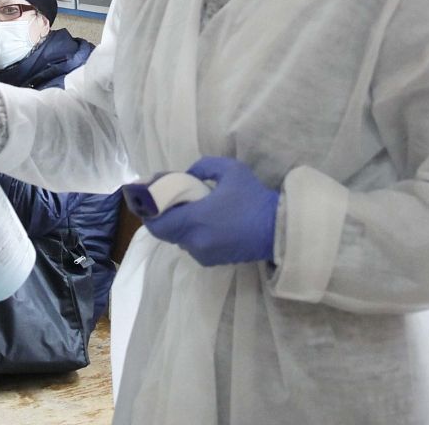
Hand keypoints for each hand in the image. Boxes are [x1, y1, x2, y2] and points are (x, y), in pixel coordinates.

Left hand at [142, 156, 278, 265]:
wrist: (279, 229)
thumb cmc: (253, 198)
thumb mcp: (229, 170)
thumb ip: (202, 166)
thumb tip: (187, 174)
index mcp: (194, 220)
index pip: (157, 224)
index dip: (148, 213)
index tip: (149, 200)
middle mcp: (195, 241)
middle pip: (165, 233)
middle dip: (164, 217)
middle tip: (169, 201)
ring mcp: (204, 254)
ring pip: (180, 240)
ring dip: (180, 226)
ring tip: (189, 210)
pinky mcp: (214, 261)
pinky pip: (194, 247)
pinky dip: (193, 235)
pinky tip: (204, 222)